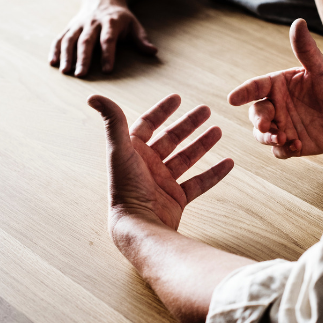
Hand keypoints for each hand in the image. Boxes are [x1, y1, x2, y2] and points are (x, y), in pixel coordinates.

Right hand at [50, 0, 157, 76]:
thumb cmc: (121, 17)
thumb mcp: (134, 24)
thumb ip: (141, 39)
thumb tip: (153, 52)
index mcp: (110, 22)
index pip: (108, 39)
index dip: (108, 55)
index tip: (107, 70)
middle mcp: (92, 23)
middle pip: (86, 41)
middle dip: (83, 58)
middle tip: (81, 75)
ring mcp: (79, 24)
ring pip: (70, 39)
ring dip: (66, 55)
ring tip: (65, 72)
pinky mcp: (70, 27)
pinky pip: (60, 37)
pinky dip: (55, 49)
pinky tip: (52, 62)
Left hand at [88, 93, 233, 232]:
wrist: (138, 226)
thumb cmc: (126, 189)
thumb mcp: (119, 150)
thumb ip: (112, 121)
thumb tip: (93, 96)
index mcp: (133, 152)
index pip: (147, 125)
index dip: (162, 111)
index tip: (177, 98)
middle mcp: (148, 166)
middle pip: (171, 139)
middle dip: (189, 124)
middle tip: (206, 110)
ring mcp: (163, 183)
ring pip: (186, 158)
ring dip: (202, 144)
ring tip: (218, 131)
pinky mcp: (176, 199)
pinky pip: (199, 183)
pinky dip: (214, 174)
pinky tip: (229, 163)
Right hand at [227, 19, 322, 158]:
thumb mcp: (321, 67)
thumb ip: (306, 49)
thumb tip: (298, 22)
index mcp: (277, 86)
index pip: (254, 87)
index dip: (242, 92)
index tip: (232, 99)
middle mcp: (275, 106)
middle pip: (255, 114)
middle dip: (258, 120)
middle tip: (267, 126)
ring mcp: (281, 126)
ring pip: (262, 135)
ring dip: (267, 137)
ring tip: (283, 138)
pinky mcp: (290, 144)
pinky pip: (279, 151)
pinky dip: (283, 150)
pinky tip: (297, 145)